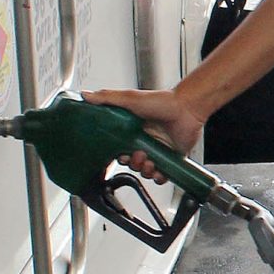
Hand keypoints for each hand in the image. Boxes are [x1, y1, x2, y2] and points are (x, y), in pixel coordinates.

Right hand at [84, 87, 207, 176]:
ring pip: (145, 171)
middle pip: (131, 162)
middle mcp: (144, 141)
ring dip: (145, 171)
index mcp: (132, 131)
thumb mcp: (130, 99)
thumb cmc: (162, 101)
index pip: (118, 150)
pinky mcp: (171, 158)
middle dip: (133, 163)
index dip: (118, 156)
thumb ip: (107, 98)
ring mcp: (158, 150)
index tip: (119, 155)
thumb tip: (86, 95)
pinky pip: (163, 175)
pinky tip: (160, 171)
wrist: (187, 108)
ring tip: (150, 162)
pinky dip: (160, 177)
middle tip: (138, 155)